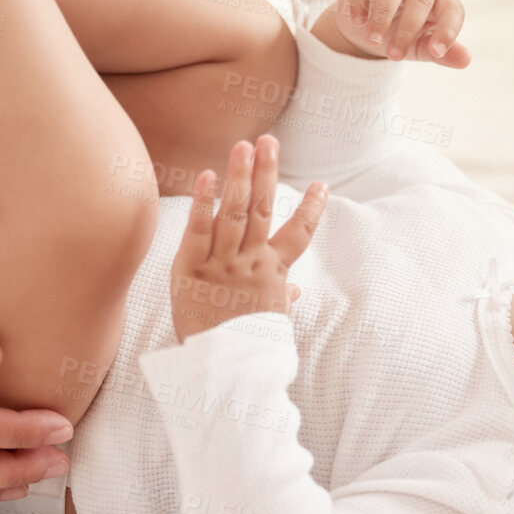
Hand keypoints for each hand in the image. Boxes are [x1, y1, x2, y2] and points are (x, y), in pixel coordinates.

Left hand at [170, 135, 326, 341]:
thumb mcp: (270, 322)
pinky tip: (206, 176)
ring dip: (240, 176)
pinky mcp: (191, 269)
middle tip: (269, 141)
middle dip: (267, 173)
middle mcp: (251, 263)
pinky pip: (198, 230)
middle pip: (264, 210)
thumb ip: (281, 298)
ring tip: (243, 145)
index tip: (322, 184)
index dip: (312, 208)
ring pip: (235, 212)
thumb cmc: (245, 347)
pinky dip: (203, 202)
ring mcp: (222, 264)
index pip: (299, 235)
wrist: (220, 372)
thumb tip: (295, 289)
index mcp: (273, 274)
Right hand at [323, 0, 469, 67]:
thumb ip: (440, 52)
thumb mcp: (420, 46)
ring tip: (374, 39)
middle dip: (408, 28)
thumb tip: (466, 60)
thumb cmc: (399, 32)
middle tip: (394, 54)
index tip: (436, 52)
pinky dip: (360, 0)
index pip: (452, 9)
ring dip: (383, 14)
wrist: (363, 25)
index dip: (448, 30)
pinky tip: (358, 21)